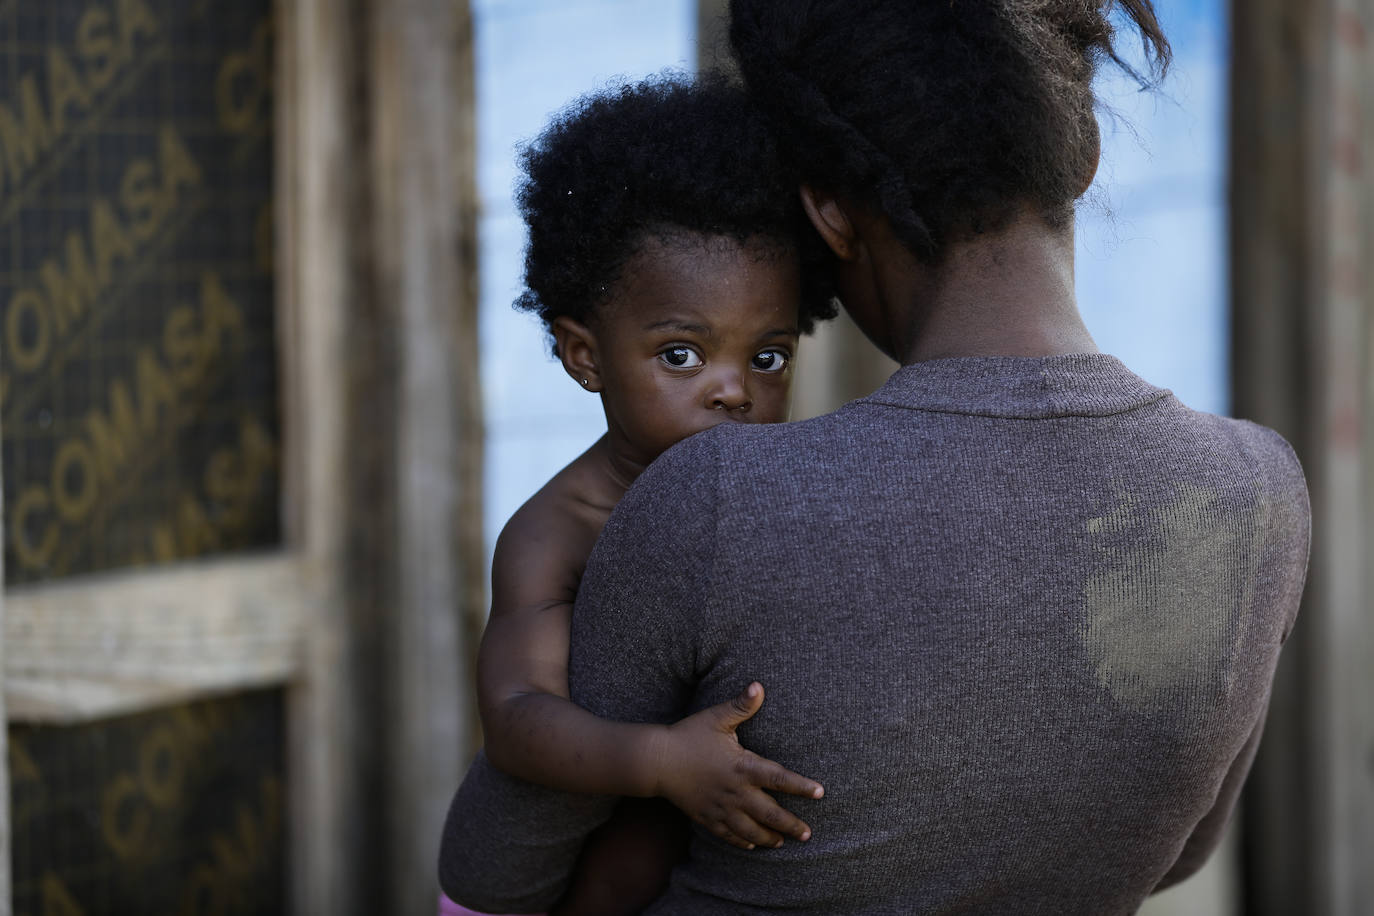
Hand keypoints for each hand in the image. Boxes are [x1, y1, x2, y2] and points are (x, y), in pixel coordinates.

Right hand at [652, 682, 823, 849]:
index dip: (801, 786)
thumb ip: (740, 705)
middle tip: (807, 834)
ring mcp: (720, 808)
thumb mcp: (715, 717)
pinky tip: (751, 845)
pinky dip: (741, 841)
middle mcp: (735, 791)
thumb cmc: (687, 736)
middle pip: (770, 813)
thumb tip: (759, 686)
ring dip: (768, 838)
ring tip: (782, 842)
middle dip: (791, 825)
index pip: (779, 778)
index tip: (821, 793)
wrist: (656, 761)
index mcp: (742, 766)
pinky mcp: (706, 817)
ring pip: (750, 829)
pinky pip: (727, 834)